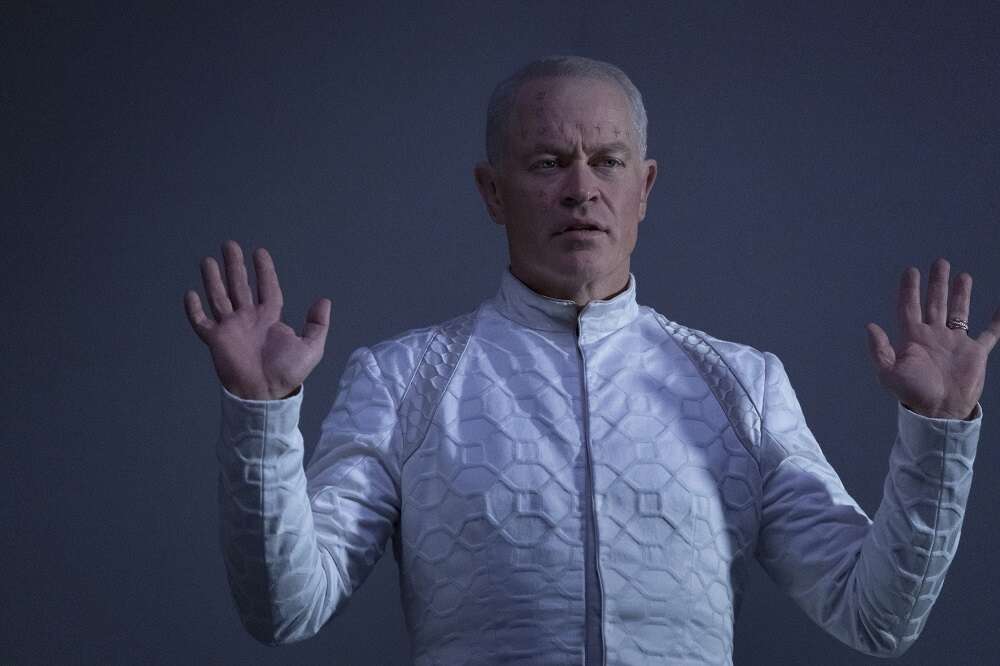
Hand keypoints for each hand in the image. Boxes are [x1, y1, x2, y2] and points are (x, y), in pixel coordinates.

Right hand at [184, 240, 330, 399]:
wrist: (265, 393)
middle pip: (239, 286)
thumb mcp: (311, 347)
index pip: (267, 288)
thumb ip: (317, 324)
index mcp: (270, 318)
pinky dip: (195, 309)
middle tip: (229, 244)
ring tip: (208, 260)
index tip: (259, 252)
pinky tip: (191, 293)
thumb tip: (324, 300)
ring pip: (219, 297)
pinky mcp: (216, 340)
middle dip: (234, 266)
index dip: (264, 270)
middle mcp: (249, 319)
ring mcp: (231, 328)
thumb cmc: (288, 373)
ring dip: (214, 279)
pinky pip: (201, 322)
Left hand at [866, 258, 999, 419]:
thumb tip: (870, 325)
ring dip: (961, 294)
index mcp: (913, 338)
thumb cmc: (913, 394)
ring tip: (962, 275)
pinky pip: (990, 333)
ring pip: (959, 311)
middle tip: (940, 262)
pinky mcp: (975, 352)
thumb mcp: (889, 373)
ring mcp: (955, 342)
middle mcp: (934, 336)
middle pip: (935, 303)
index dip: (909, 289)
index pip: (910, 307)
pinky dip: (998, 320)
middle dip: (937, 283)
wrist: (941, 412)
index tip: (911, 270)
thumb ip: (879, 350)